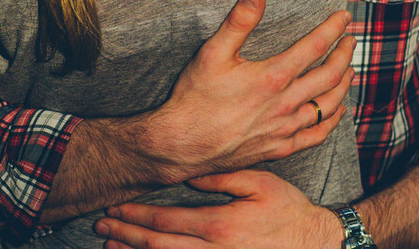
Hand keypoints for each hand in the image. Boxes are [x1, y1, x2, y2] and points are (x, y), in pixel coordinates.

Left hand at [94, 170, 340, 248]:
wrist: (315, 243)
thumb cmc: (289, 211)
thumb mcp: (261, 183)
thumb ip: (223, 178)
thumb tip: (189, 176)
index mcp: (220, 225)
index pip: (166, 219)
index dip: (137, 213)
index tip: (116, 206)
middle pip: (158, 245)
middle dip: (126, 234)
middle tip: (102, 224)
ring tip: (111, 246)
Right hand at [139, 0, 355, 184]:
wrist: (182, 145)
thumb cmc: (195, 98)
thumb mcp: (212, 52)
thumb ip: (238, 21)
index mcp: (273, 77)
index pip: (315, 46)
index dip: (333, 29)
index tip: (344, 17)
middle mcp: (285, 104)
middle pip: (329, 76)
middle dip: (344, 54)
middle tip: (351, 41)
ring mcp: (284, 129)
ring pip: (328, 106)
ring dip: (343, 85)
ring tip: (350, 71)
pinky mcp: (280, 148)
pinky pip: (317, 135)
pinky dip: (332, 120)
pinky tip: (336, 112)